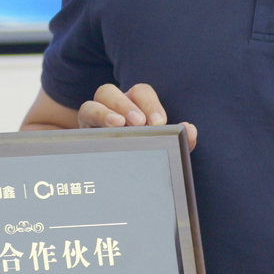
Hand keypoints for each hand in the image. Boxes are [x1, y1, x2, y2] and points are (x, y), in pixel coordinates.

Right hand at [76, 83, 197, 149]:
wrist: (122, 182)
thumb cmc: (145, 157)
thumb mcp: (164, 149)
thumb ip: (180, 141)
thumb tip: (191, 130)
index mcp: (133, 106)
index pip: (140, 92)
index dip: (150, 103)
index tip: (160, 122)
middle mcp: (112, 108)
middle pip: (110, 91)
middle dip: (125, 104)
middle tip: (139, 122)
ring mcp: (95, 120)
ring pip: (92, 102)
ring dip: (106, 111)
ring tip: (119, 125)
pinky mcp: (85, 134)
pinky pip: (82, 119)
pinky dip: (95, 119)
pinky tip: (106, 133)